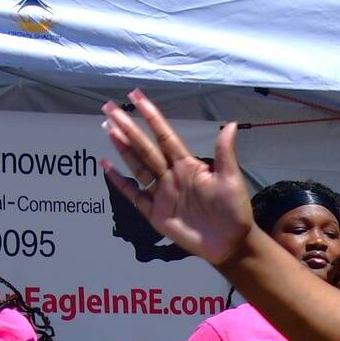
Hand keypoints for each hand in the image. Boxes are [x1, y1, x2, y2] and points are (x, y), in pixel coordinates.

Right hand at [101, 92, 252, 266]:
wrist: (230, 243)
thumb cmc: (233, 210)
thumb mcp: (231, 179)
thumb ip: (224, 153)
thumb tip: (230, 124)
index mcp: (187, 165)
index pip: (165, 136)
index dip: (151, 116)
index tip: (136, 97)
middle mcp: (171, 175)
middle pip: (145, 147)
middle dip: (128, 128)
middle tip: (109, 108)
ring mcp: (162, 194)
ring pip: (138, 166)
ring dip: (123, 148)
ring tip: (108, 128)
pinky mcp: (156, 214)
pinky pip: (134, 195)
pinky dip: (119, 182)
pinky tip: (106, 166)